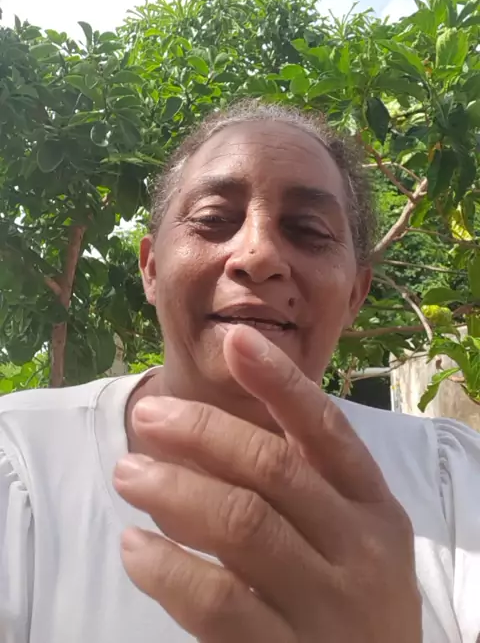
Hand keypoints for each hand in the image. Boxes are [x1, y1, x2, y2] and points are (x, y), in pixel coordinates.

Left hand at [114, 325, 421, 642]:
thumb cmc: (349, 592)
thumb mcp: (348, 533)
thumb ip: (296, 482)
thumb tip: (201, 432)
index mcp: (373, 505)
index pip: (325, 428)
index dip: (280, 380)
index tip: (236, 338)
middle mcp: (358, 548)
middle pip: (273, 469)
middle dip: (204, 432)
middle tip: (148, 416)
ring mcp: (326, 604)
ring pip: (243, 525)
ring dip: (175, 490)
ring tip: (128, 472)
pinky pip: (218, 602)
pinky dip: (168, 568)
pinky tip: (135, 547)